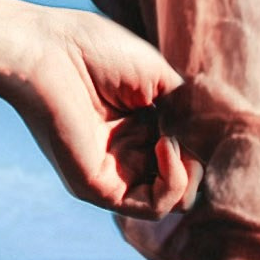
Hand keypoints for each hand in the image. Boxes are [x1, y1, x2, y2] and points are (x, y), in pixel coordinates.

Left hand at [0, 5, 199, 218]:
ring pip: (174, 201)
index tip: (201, 116)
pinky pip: (152, 208)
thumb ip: (186, 114)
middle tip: (185, 130)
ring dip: (189, 172)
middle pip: (184, 180)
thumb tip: (210, 143)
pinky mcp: (98, 188)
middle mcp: (127, 153)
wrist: (49, 51)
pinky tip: (165, 146)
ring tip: (173, 137)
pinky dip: (173, 183)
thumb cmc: (96, 52)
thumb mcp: (159, 79)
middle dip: (198, 159)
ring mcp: (114, 173)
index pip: (186, 152)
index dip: (202, 141)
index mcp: (140, 125)